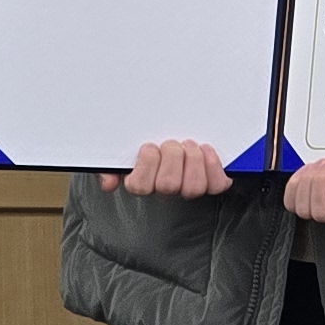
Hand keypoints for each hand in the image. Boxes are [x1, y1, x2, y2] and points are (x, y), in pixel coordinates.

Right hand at [117, 139, 235, 198]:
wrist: (170, 136)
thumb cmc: (143, 145)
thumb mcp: (117, 151)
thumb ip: (106, 165)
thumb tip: (109, 183)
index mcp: (141, 182)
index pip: (139, 186)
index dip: (147, 163)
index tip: (149, 146)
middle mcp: (164, 189)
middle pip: (168, 185)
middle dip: (172, 157)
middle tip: (172, 144)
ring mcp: (187, 187)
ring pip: (194, 188)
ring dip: (193, 160)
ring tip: (189, 146)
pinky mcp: (210, 182)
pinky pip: (217, 185)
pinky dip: (214, 166)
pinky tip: (206, 150)